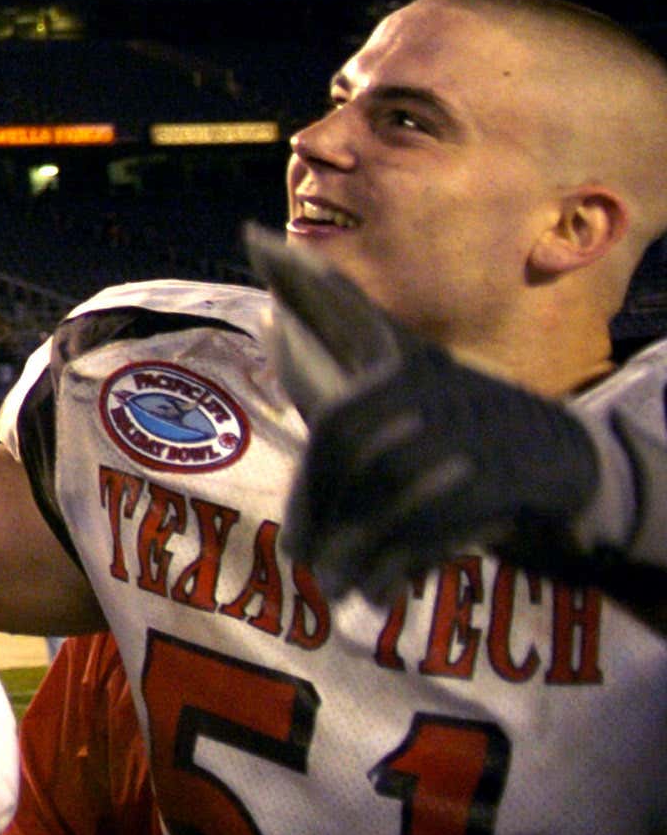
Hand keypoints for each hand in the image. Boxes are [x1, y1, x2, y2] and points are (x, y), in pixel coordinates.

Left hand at [248, 227, 597, 600]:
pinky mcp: (508, 471)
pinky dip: (399, 560)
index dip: (309, 283)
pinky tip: (379, 590)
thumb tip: (271, 329)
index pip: (352, 311)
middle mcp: (437, 379)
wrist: (573, 471)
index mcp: (410, 359)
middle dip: (316, 501)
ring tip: (330, 585)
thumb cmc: (462, 439)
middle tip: (297, 556)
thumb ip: (341, 371)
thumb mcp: (409, 401)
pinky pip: (433, 519)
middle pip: (347, 429)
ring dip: (354, 544)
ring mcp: (474, 422)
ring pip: (385, 482)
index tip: (260, 244)